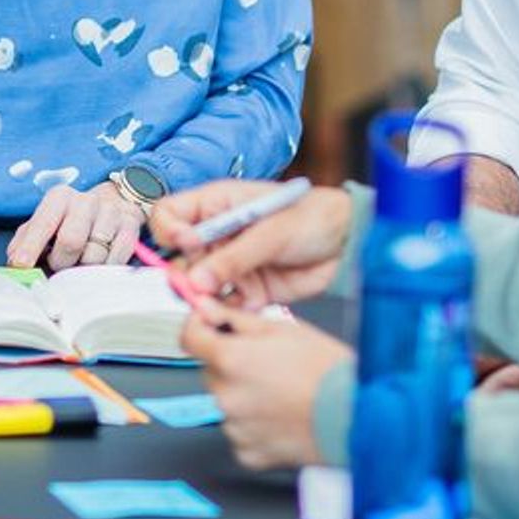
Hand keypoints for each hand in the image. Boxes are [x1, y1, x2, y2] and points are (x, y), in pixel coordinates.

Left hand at [7, 181, 142, 269]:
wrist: (113, 205)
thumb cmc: (70, 221)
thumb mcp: (45, 223)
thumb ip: (25, 242)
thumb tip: (15, 264)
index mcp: (59, 198)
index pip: (43, 224)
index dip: (30, 247)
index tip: (22, 266)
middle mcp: (85, 200)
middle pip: (70, 241)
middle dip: (61, 262)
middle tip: (59, 266)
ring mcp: (110, 212)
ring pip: (94, 255)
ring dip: (84, 268)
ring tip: (81, 261)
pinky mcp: (130, 226)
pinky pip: (116, 259)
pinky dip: (104, 268)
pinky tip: (100, 261)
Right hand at [151, 180, 352, 307]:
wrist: (349, 243)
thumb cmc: (313, 217)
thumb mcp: (271, 232)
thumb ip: (233, 258)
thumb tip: (197, 281)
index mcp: (217, 205)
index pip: (171, 215)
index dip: (169, 231)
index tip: (185, 244)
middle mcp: (219, 235)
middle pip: (181, 257)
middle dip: (186, 274)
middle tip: (200, 287)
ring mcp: (231, 264)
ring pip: (200, 286)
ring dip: (204, 298)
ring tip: (218, 304)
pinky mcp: (248, 290)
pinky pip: (225, 305)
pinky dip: (227, 312)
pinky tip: (239, 310)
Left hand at [182, 300, 351, 469]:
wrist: (357, 418)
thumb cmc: (328, 373)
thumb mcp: (283, 329)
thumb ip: (237, 319)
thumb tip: (207, 308)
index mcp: (230, 360)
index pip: (188, 338)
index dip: (198, 327)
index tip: (210, 325)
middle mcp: (226, 396)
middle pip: (211, 371)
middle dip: (230, 362)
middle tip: (266, 362)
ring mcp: (235, 428)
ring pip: (227, 402)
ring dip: (244, 394)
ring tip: (282, 391)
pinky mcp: (248, 454)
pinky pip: (241, 433)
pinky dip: (255, 424)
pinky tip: (282, 415)